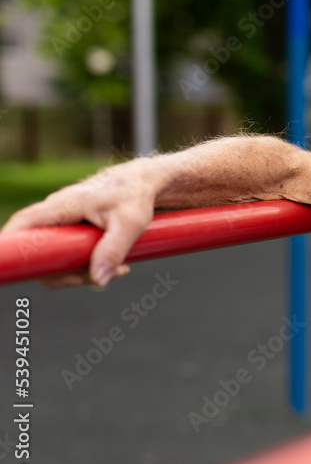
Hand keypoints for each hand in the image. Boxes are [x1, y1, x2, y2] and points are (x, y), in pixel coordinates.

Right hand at [1, 161, 156, 287]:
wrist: (144, 182)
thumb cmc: (134, 195)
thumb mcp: (130, 223)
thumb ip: (113, 250)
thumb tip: (98, 280)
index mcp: (61, 206)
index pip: (23, 224)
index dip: (12, 244)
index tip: (18, 266)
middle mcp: (56, 214)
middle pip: (40, 252)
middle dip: (66, 273)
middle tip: (97, 277)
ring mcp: (64, 223)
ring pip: (59, 257)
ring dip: (85, 271)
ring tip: (120, 268)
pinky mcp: (75, 231)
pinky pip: (73, 254)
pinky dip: (92, 264)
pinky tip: (121, 265)